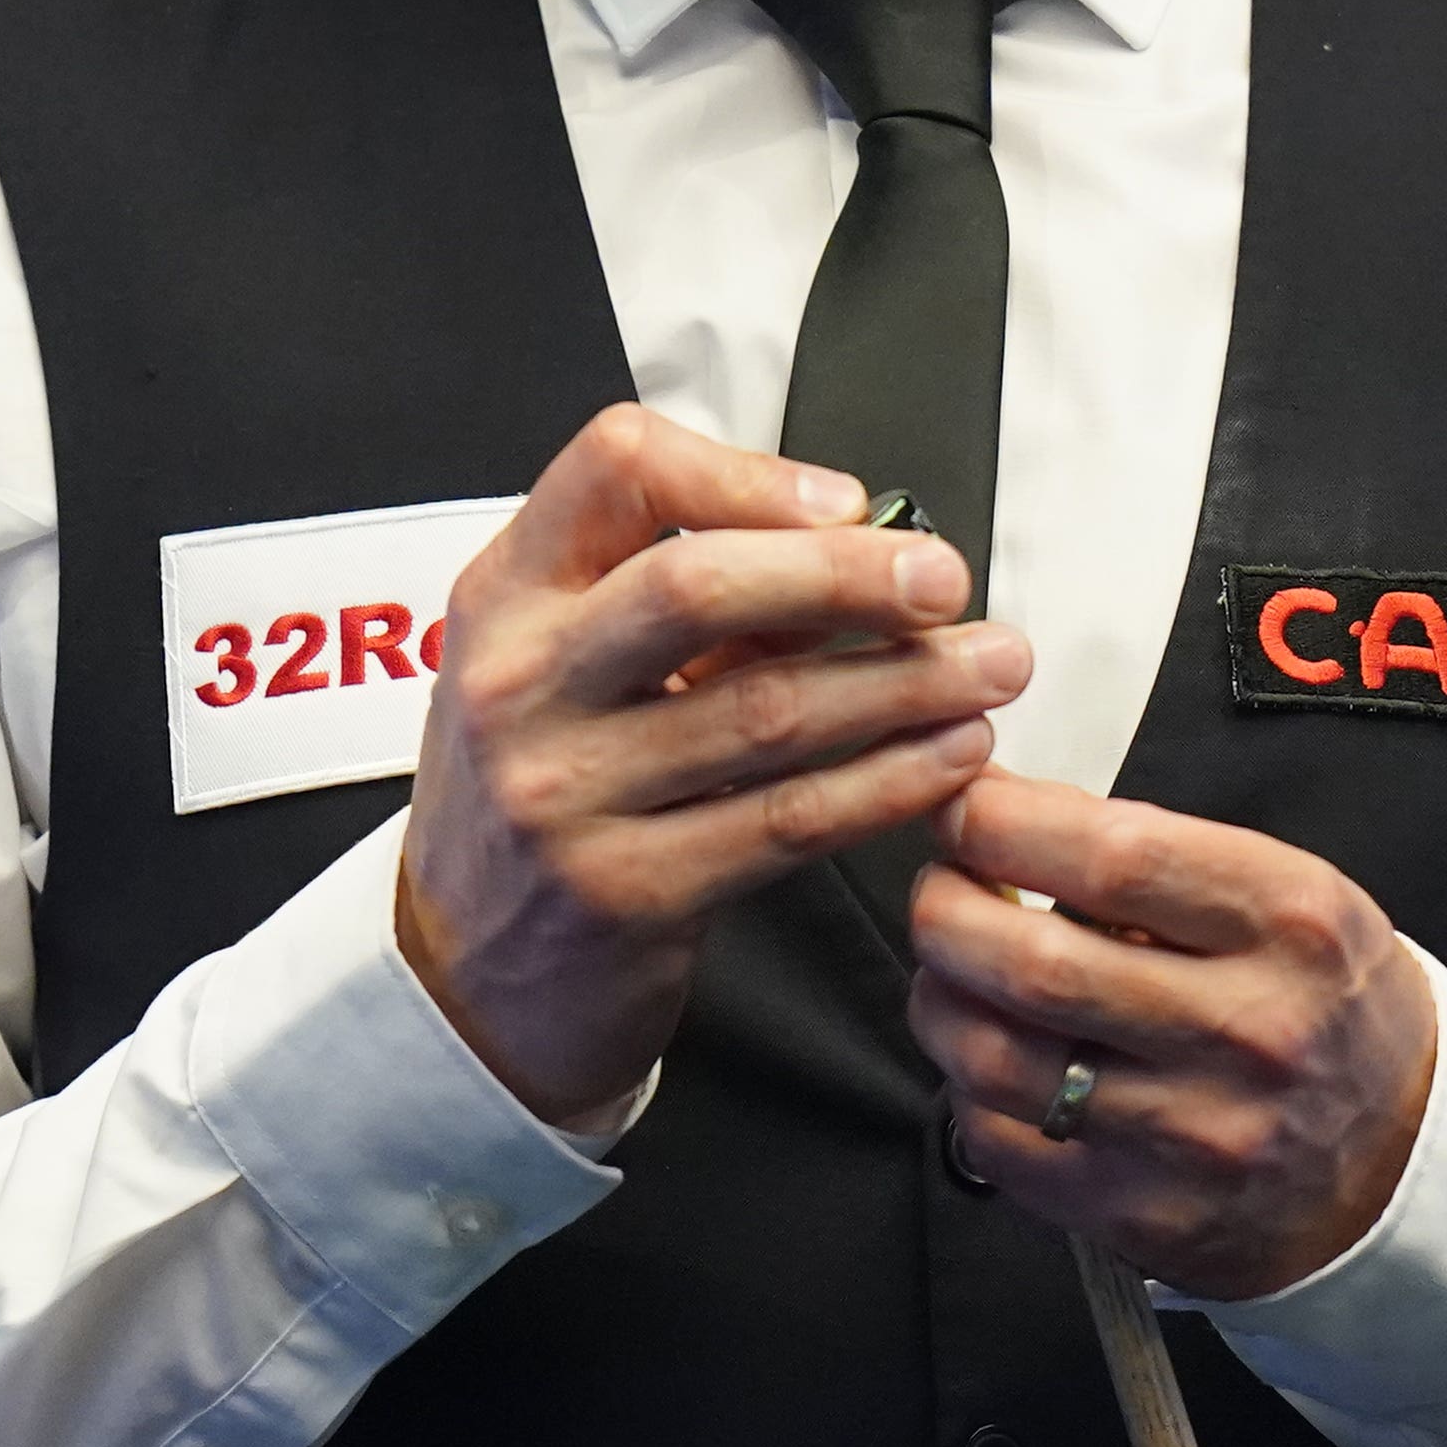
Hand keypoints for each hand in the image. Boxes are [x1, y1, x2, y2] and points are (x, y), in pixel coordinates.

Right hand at [396, 404, 1027, 1126]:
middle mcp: (522, 685)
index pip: (616, 469)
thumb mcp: (559, 670)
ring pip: (765, 712)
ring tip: (984, 669)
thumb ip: (675, 608)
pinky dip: (887, 781)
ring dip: (902, 683)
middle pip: (695, 588)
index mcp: (505, 596)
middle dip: (847, 576)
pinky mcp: (625, 894)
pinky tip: (945, 758)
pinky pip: (786, 821)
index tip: (845, 502)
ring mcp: (564, 794)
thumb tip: (848, 548)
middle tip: (943, 580)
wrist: (461, 976)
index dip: (747, 472)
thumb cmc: (534, 796)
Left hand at [905, 773, 1436, 1298]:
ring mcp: (1200, 1137)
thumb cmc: (1321, 1002)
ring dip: (940, 1000)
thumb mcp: (1287, 893)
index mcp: (1290, 923)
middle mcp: (1250, 1032)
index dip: (999, 822)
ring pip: (995, 1059)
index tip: (964, 809)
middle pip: (1031, 962)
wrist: (1405, 1162)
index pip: (1109, 855)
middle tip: (942, 893)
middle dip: (944, 910)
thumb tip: (994, 814)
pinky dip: (970, 1094)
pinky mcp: (1153, 1219)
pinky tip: (994, 1065)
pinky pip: (1003, 1147)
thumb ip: (1151, 850)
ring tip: (954, 974)